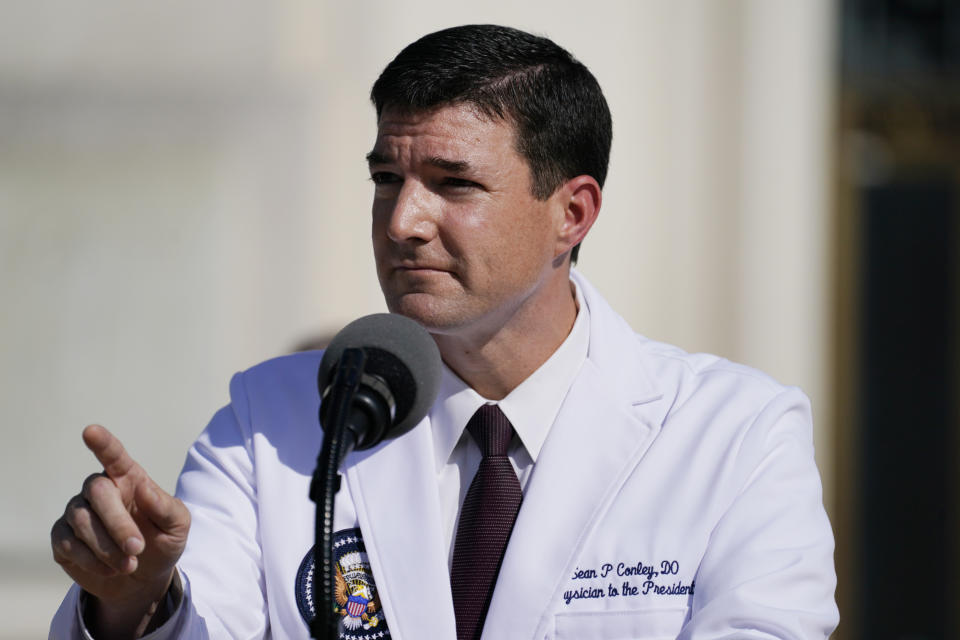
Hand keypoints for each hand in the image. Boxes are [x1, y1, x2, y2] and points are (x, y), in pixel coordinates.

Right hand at [51, 425, 190, 636]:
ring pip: (82, 522)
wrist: (144, 579)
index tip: (90, 431)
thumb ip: (166, 507)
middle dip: (117, 523)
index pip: (113, 455)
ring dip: (108, 548)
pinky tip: (110, 570)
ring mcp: (77, 512)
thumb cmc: (163, 542)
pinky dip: (92, 561)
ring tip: (130, 564)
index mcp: (128, 478)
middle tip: (137, 548)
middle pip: (97, 492)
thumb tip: (144, 488)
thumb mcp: (177, 526)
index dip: (102, 443)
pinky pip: (68, 544)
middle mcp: (98, 490)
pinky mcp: (62, 538)